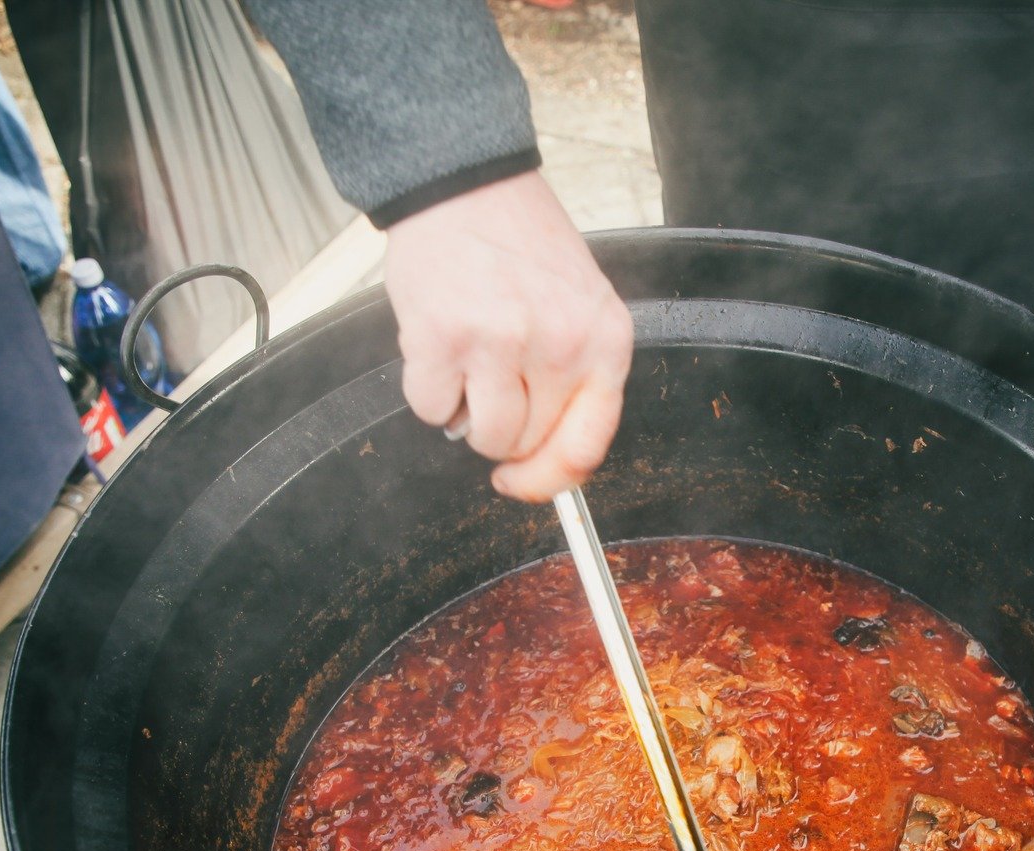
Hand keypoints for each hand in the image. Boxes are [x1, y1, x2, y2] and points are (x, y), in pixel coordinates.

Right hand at [384, 171, 633, 501]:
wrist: (466, 184)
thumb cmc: (521, 245)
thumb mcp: (580, 305)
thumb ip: (578, 376)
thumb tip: (551, 463)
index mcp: (605, 340)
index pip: (585, 446)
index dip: (548, 480)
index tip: (520, 481)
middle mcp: (559, 345)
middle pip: (527, 444)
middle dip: (503, 426)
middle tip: (492, 377)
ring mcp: (500, 343)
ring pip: (482, 437)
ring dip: (466, 414)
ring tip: (467, 361)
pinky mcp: (442, 340)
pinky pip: (431, 409)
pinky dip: (428, 390)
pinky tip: (438, 344)